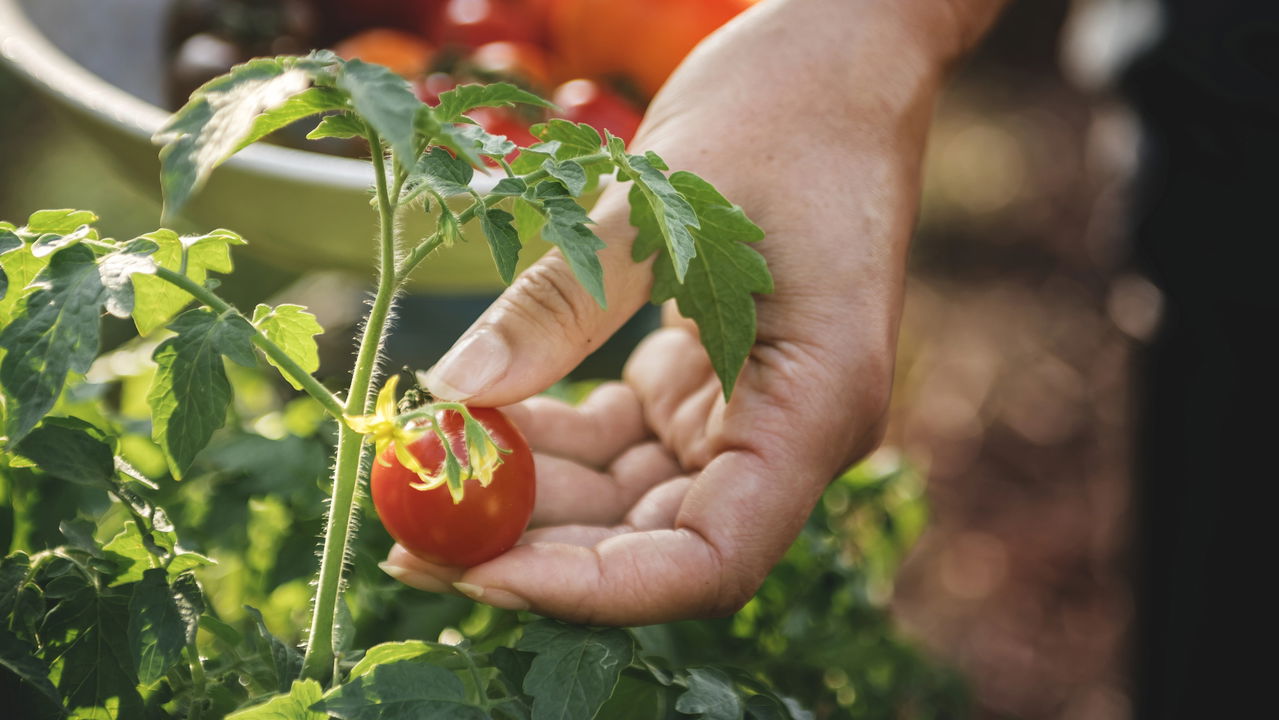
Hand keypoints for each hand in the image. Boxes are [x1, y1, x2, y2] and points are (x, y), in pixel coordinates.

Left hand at [379, 0, 956, 623]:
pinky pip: (624, 440)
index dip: (595, 588)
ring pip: (631, 497)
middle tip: (414, 540)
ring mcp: (751, 409)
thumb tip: (450, 397)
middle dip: (540, 548)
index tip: (479, 573)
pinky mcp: (712, 379)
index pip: (710, 559)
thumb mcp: (657, 206)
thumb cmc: (781, 112)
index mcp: (817, 406)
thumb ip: (559, 310)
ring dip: (535, 494)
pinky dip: (555, 438)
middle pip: (659, 540)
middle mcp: (791, 430)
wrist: (840, 58)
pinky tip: (481, 419)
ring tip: (427, 476)